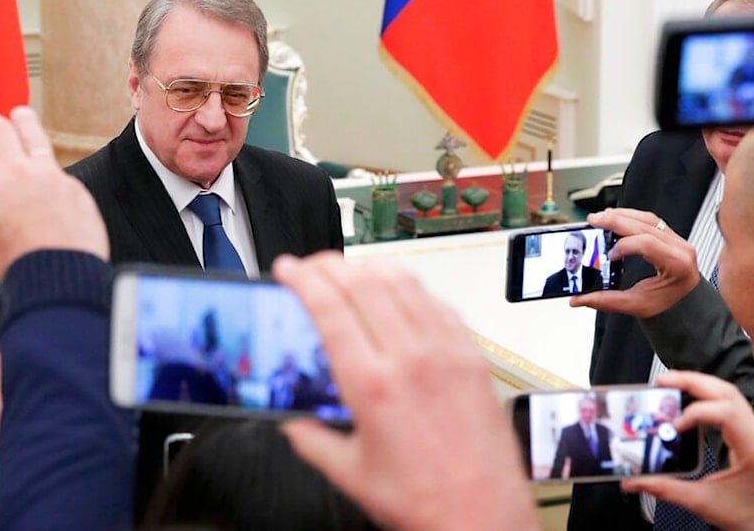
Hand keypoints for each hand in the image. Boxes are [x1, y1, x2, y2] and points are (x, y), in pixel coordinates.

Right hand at [0, 106, 109, 279]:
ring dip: (23, 122)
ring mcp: (49, 175)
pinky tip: (48, 179)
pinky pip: (59, 169)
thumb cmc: (26, 267)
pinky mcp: (74, 185)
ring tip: (19, 117)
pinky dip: (50, 171)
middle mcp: (18, 173)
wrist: (63, 279)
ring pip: (34, 132)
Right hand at [273, 252, 537, 530]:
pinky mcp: (471, 356)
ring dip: (368, 267)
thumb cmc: (425, 501)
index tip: (287, 268)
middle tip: (311, 266)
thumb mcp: (350, 473)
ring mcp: (446, 352)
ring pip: (403, 283)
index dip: (302, 278)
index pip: (329, 307)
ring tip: (349, 270)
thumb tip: (292, 422)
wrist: (483, 516)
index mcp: (372, 385)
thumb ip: (311, 440)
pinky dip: (411, 287)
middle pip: (363, 282)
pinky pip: (437, 303)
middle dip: (329, 264)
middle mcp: (410, 358)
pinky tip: (399, 292)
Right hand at [569, 208, 700, 316]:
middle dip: (616, 220)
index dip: (623, 245)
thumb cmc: (670, 308)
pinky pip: (651, 221)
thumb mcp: (636, 305)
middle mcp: (680, 248)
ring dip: (622, 215)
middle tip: (593, 220)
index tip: (608, 255)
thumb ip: (606, 301)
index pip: (646, 243)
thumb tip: (578, 299)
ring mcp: (678, 240)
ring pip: (647, 218)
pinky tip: (616, 218)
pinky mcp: (671, 237)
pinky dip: (631, 217)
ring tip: (601, 216)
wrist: (687, 307)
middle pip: (645, 224)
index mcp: (676, 264)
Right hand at [622, 371, 753, 530]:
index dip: (695, 413)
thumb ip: (668, 490)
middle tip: (661, 382)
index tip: (673, 427)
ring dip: (697, 384)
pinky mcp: (748, 433)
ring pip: (728, 392)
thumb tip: (635, 480)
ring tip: (669, 384)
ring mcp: (753, 430)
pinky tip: (686, 397)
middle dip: (691, 382)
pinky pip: (728, 403)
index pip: (726, 412)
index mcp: (752, 447)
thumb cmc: (749, 515)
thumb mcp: (706, 503)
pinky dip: (705, 395)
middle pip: (725, 391)